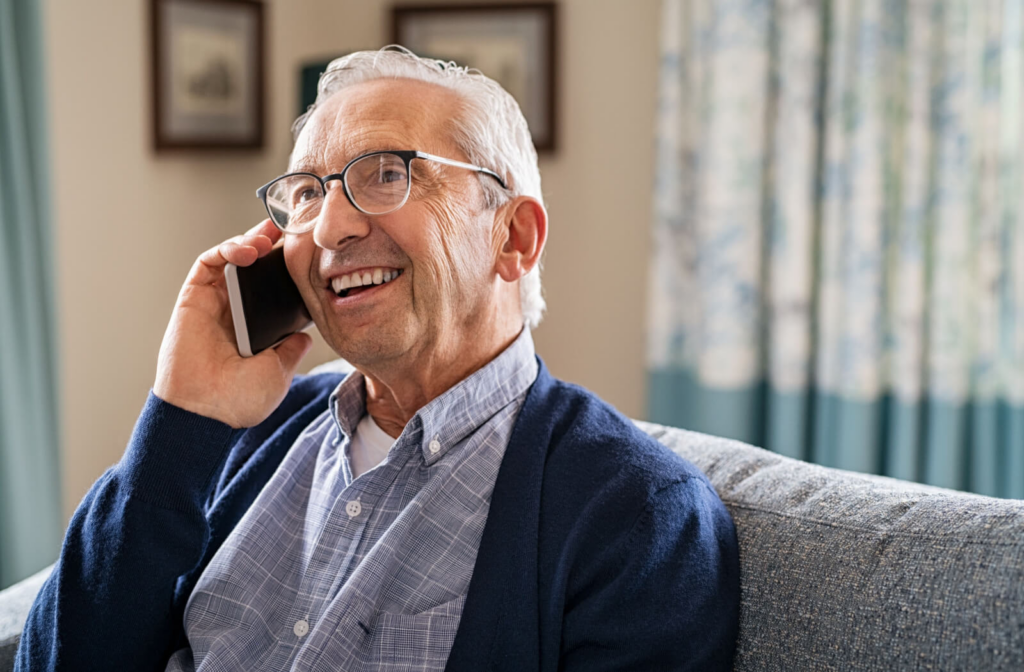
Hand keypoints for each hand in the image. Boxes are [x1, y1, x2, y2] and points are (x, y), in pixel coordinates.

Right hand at [154, 220, 312, 427]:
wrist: (204, 412)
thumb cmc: (239, 400)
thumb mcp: (279, 373)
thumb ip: (291, 350)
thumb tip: (306, 337)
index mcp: (257, 329)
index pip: (274, 289)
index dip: (288, 269)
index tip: (308, 253)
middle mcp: (235, 312)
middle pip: (254, 268)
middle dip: (271, 244)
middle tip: (290, 228)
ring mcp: (214, 303)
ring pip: (231, 259)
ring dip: (250, 241)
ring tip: (269, 237)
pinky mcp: (193, 298)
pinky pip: (208, 263)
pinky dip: (227, 249)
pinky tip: (248, 250)